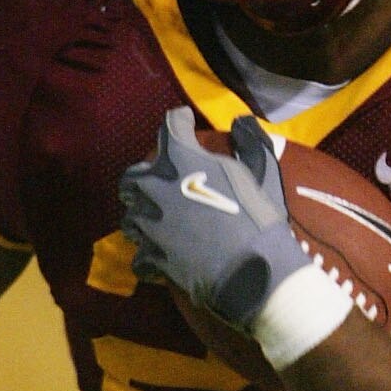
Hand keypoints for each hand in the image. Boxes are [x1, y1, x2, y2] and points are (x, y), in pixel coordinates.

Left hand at [118, 108, 309, 329]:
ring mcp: (152, 226)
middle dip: (142, 178)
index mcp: (182, 160)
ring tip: (155, 223)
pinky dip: (147, 257)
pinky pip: (140, 257)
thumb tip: (242, 123)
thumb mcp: (260, 174)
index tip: (184, 121)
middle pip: (132, 177)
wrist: (253, 270)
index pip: (170, 125)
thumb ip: (248, 144)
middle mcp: (158, 188)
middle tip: (157, 184)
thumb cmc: (259, 219)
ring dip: (142, 218)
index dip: (179, 120)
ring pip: (131, 217)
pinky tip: (158, 258)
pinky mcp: (154, 258)